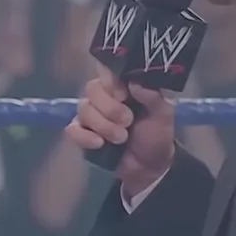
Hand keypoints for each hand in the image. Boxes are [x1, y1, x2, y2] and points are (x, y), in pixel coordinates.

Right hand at [64, 63, 175, 195]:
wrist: (149, 166)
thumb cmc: (156, 135)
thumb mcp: (163, 114)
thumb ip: (153, 97)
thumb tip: (135, 83)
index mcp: (121, 86)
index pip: (105, 69)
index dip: (111, 80)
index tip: (124, 95)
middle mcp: (102, 96)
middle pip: (92, 89)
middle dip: (110, 108)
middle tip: (128, 121)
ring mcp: (90, 115)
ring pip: (84, 109)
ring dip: (104, 126)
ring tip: (121, 138)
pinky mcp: (81, 134)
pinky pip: (72, 130)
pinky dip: (85, 137)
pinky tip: (99, 144)